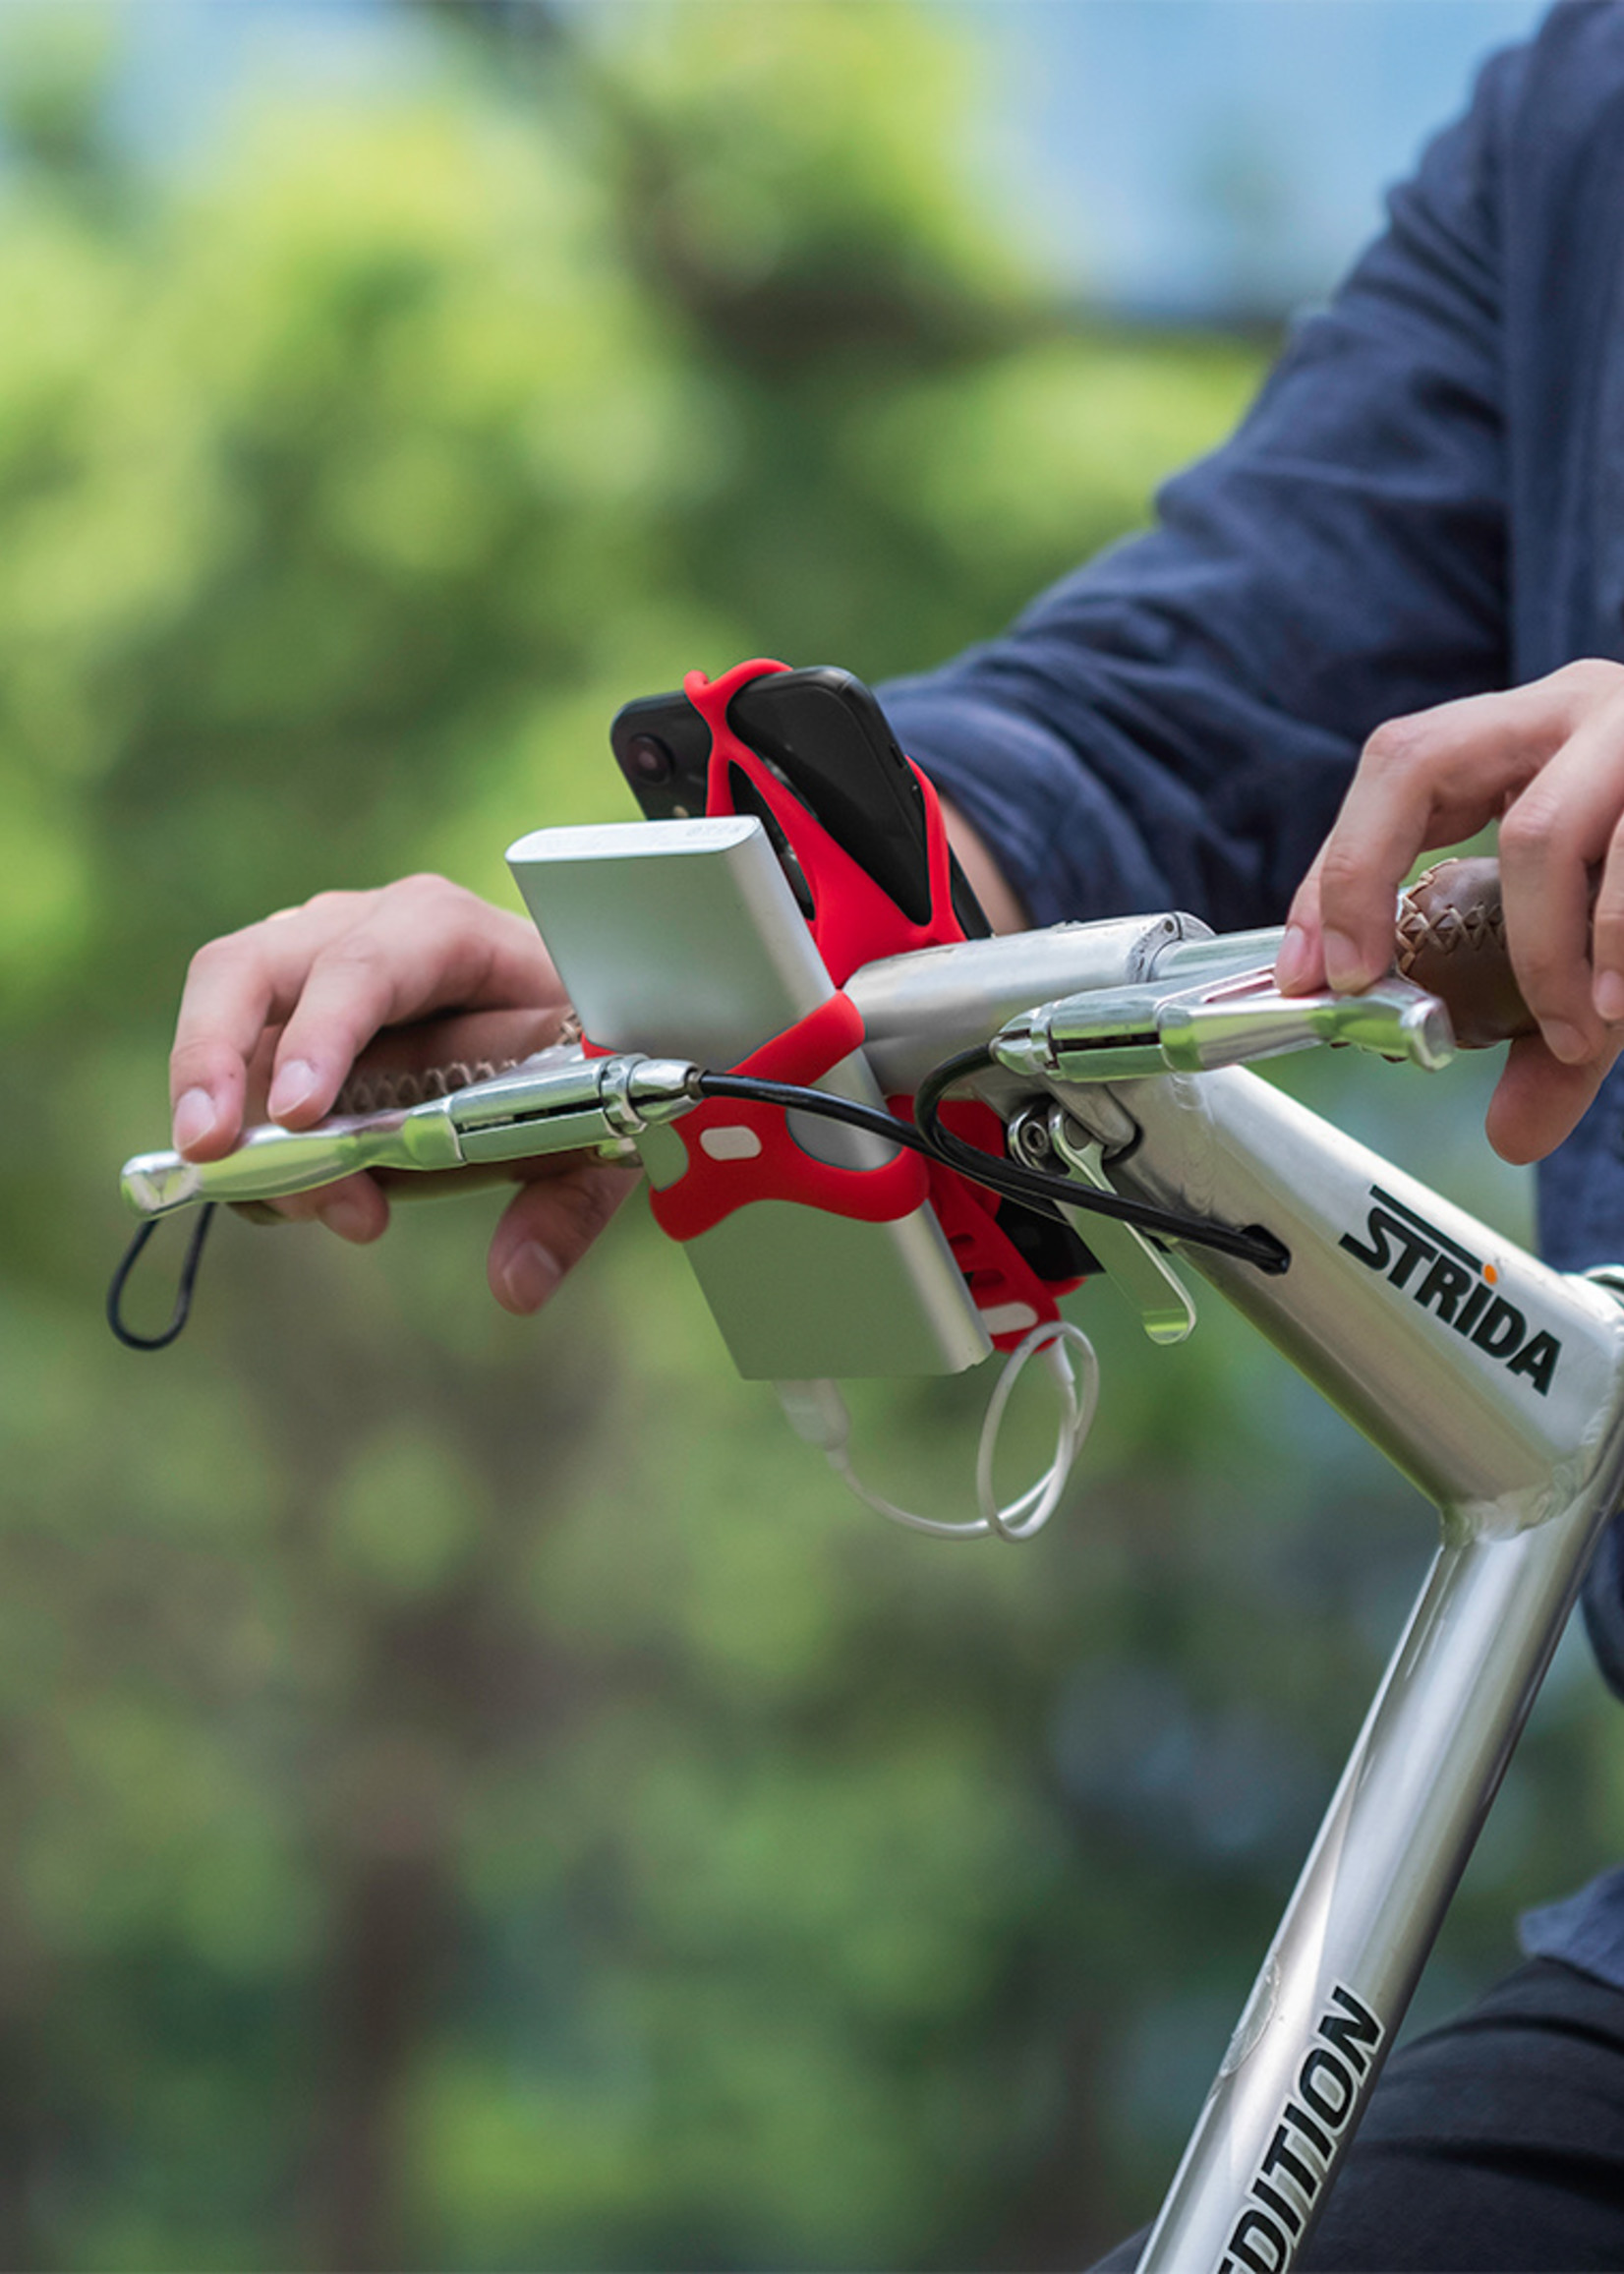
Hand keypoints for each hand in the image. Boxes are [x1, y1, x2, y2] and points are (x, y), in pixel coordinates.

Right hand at [168, 873, 638, 1311]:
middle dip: (213, 1058)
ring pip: (221, 1014)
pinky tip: (280, 1197)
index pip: (366, 962)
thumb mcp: (598, 1121)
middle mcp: (360, 930)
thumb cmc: (581, 1047)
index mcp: (444, 931)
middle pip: (249, 967)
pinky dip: (240, 1139)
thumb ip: (566, 1203)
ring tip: (266, 1200)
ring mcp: (309, 966)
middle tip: (211, 1153)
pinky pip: (231, 1069)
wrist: (572, 1014)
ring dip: (222, 1114)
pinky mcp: (283, 1016)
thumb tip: (516, 1285)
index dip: (324, 1032)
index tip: (300, 1111)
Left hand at [1275, 660, 1623, 1164]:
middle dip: (1368, 879)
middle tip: (1369, 983)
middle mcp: (1580, 705)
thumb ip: (1553, 1028)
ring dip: (1539, 952)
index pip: (1395, 770)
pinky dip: (1617, 946)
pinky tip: (1618, 1008)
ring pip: (1546, 831)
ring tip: (1573, 1031)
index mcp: (1529, 732)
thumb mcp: (1603, 937)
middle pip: (1423, 762)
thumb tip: (1512, 1139)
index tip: (1308, 973)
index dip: (1334, 869)